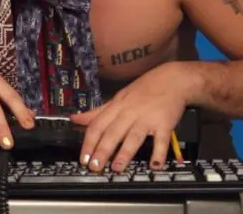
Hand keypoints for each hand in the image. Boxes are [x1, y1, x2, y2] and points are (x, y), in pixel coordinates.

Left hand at [71, 63, 187, 172]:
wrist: (172, 80)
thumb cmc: (143, 90)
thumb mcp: (117, 98)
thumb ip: (97, 112)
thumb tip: (75, 119)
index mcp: (115, 107)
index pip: (97, 126)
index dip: (89, 142)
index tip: (83, 157)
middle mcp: (129, 113)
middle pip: (112, 133)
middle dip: (102, 150)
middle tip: (95, 166)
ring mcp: (147, 118)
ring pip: (133, 137)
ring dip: (125, 153)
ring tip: (117, 168)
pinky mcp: (165, 123)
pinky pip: (161, 140)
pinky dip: (159, 153)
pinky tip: (154, 165)